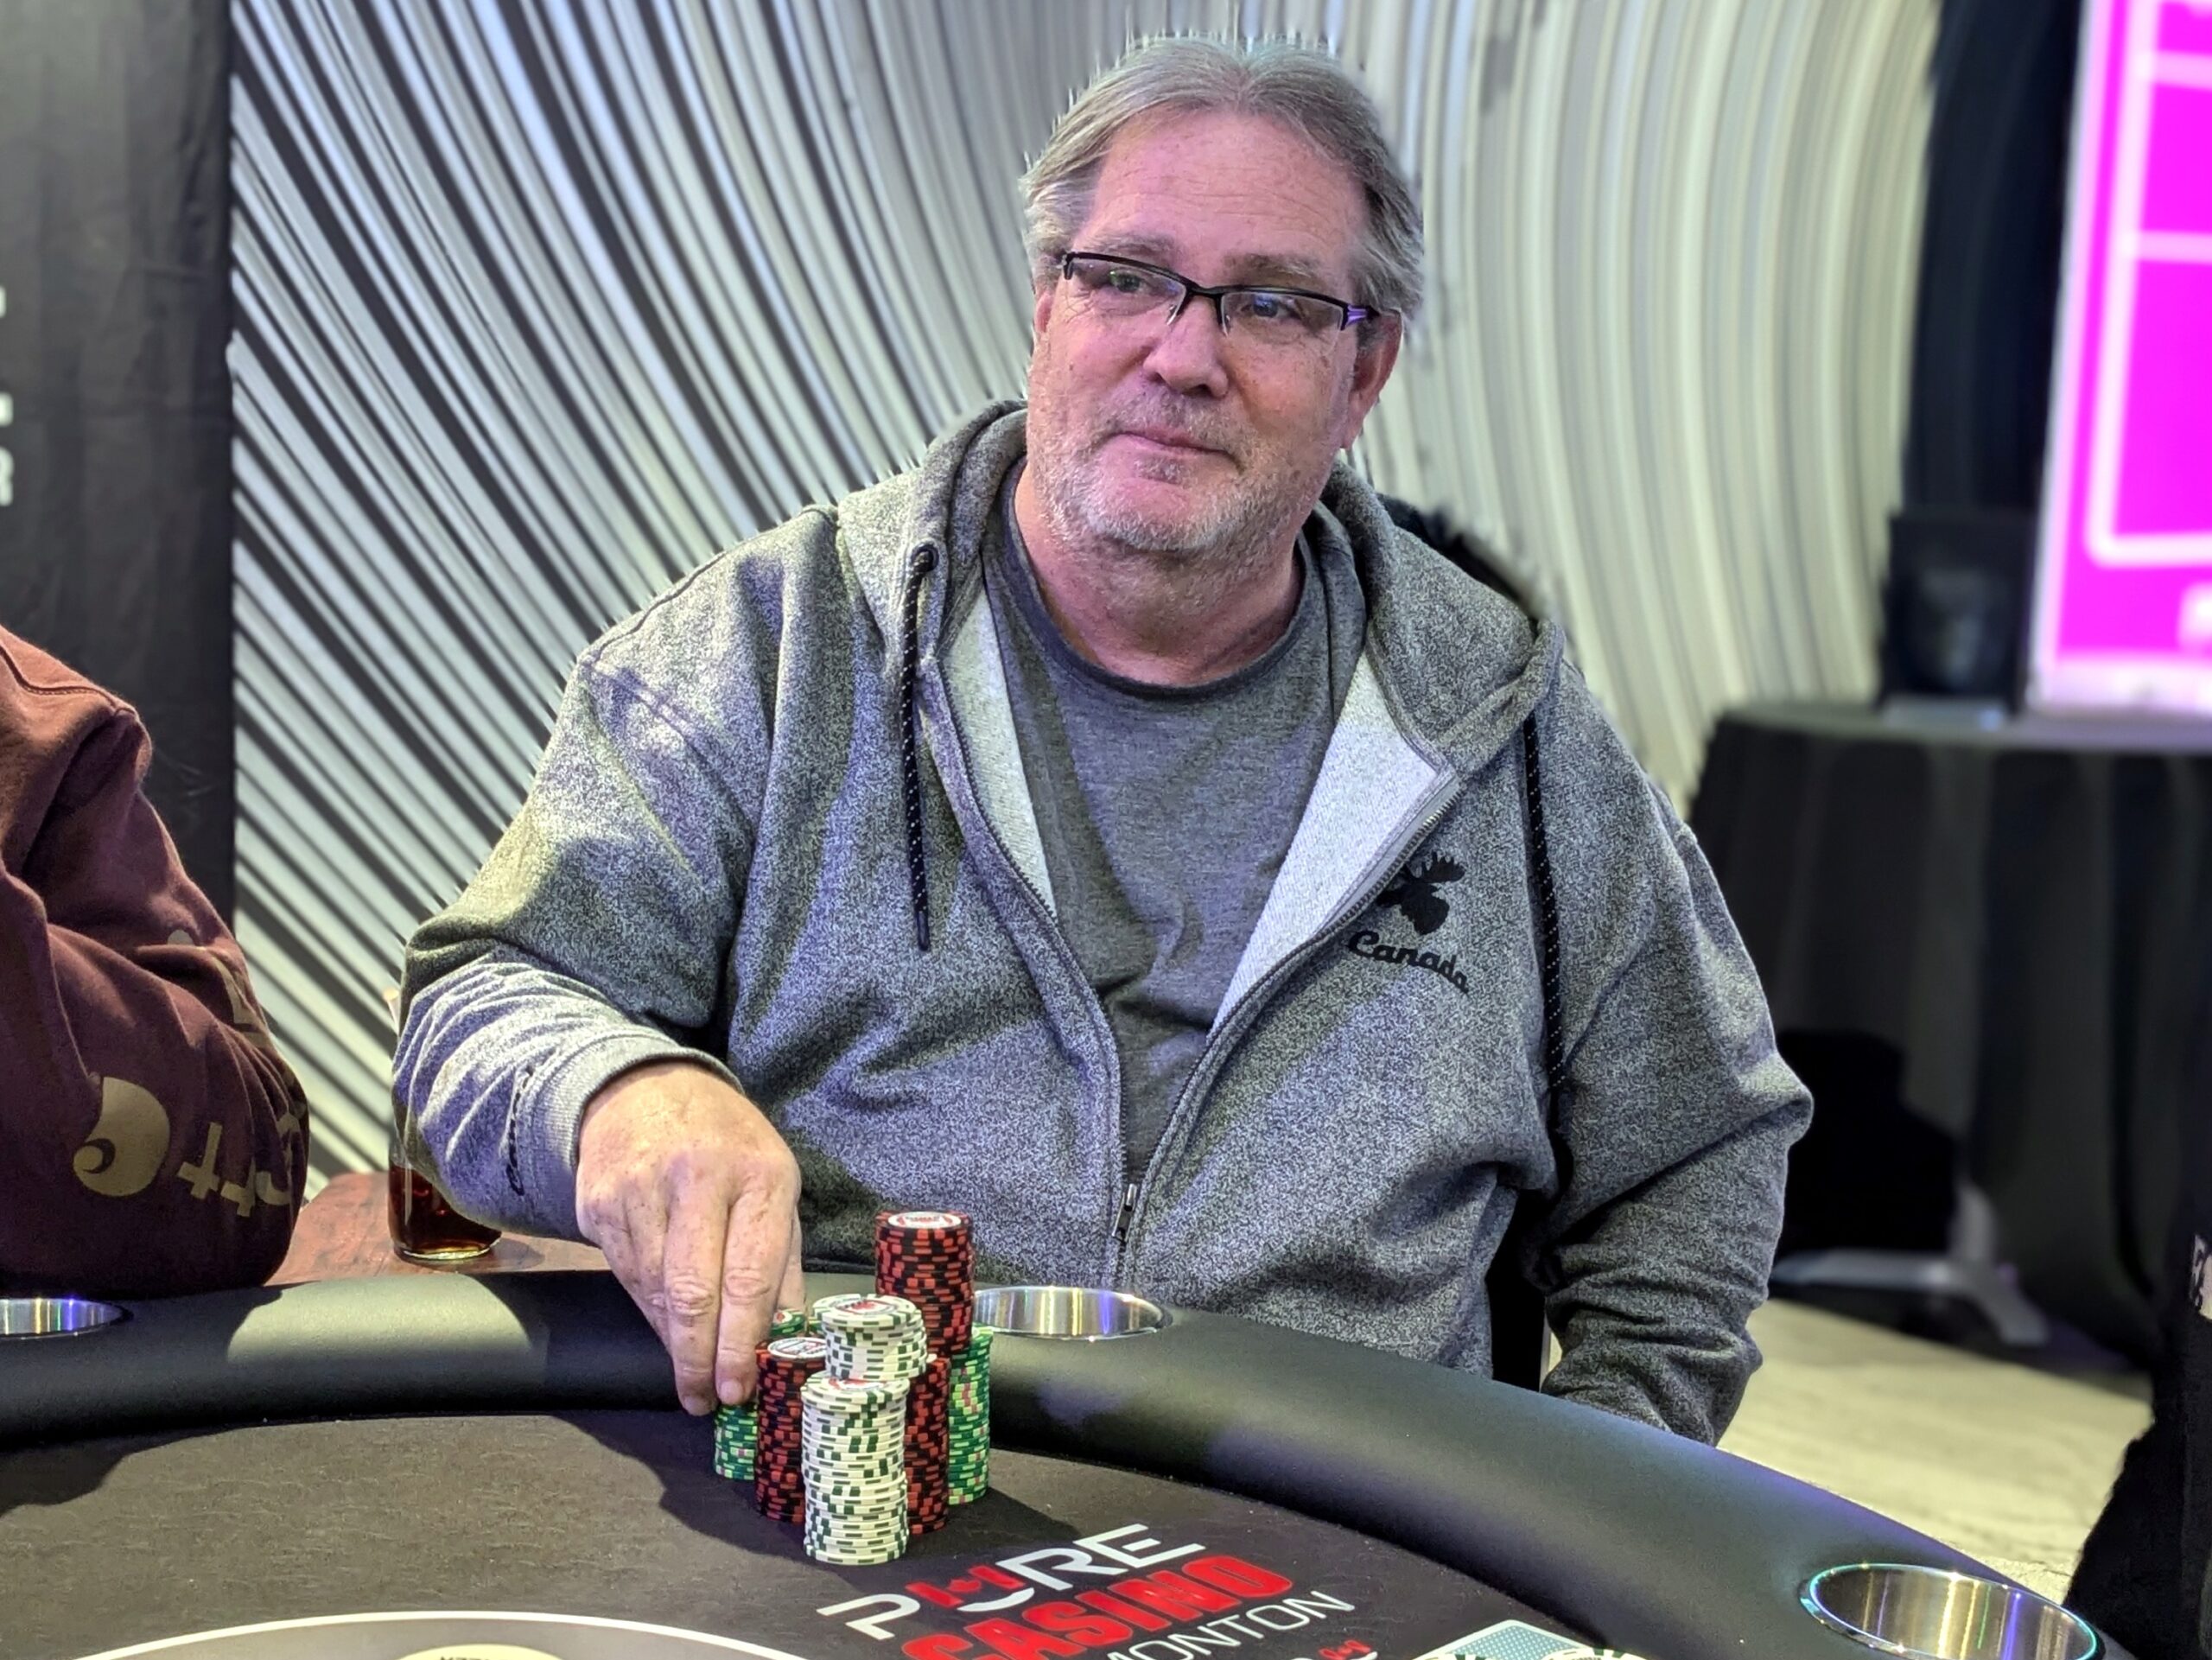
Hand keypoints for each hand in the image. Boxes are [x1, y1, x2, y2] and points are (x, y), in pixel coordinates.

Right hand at [574, 1060, 804, 1413]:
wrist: (643, 1088)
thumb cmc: (726, 1145)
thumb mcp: (774, 1182)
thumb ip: (783, 1261)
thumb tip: (789, 1338)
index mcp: (758, 1174)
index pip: (750, 1273)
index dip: (742, 1340)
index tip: (739, 1388)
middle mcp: (698, 1177)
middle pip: (693, 1291)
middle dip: (699, 1358)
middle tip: (706, 1400)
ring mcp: (640, 1188)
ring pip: (654, 1291)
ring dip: (672, 1341)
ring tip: (690, 1370)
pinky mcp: (598, 1202)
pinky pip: (625, 1276)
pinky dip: (647, 1310)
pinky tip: (664, 1325)